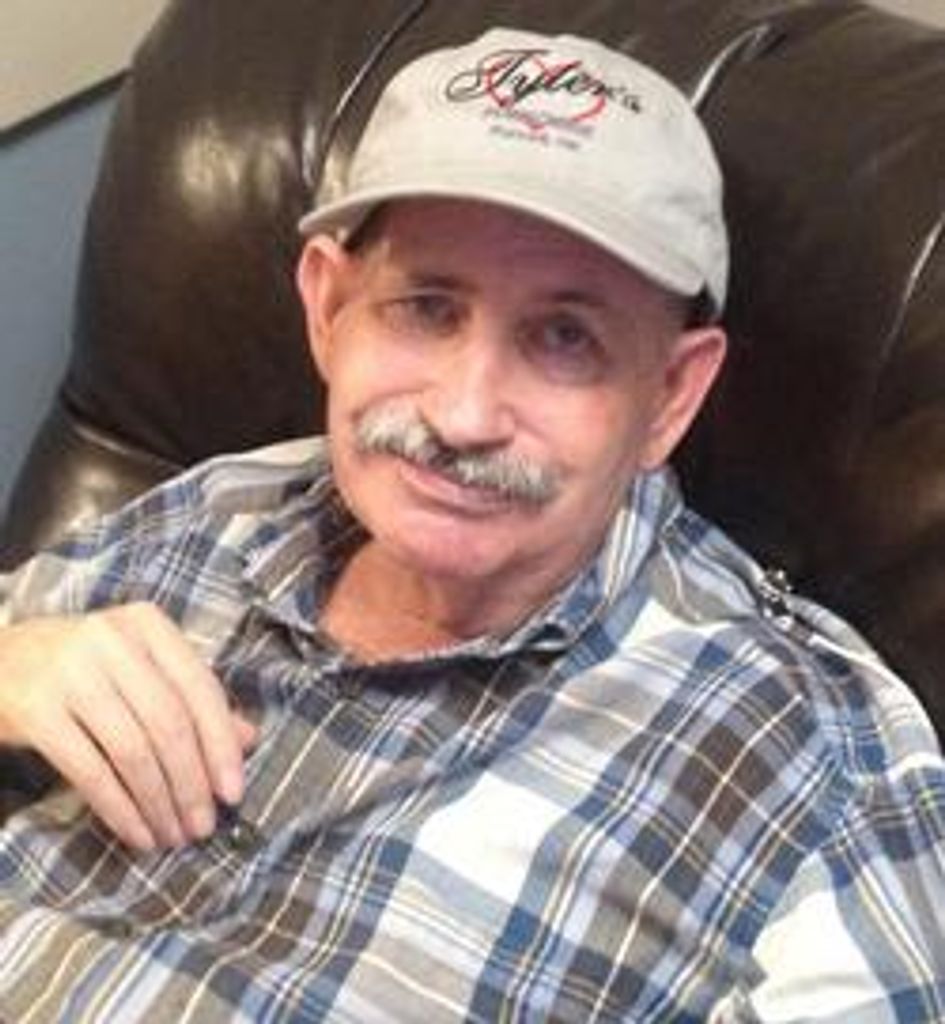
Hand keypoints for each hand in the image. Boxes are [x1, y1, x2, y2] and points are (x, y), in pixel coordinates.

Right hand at [0, 602, 255, 850]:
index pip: (200, 688)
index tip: (233, 793)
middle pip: (170, 722)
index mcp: (146, 623)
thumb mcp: (139, 669)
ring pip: (133, 749)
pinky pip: (90, 770)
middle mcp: (111, 640)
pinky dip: (120, 809)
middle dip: (192, 783)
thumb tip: (249, 738)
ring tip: (172, 837)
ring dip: (159, 802)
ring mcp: (70, 672)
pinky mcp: (36, 710)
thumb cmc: (82, 669)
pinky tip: (137, 834)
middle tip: (203, 827)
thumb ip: (192, 699)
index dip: (221, 745)